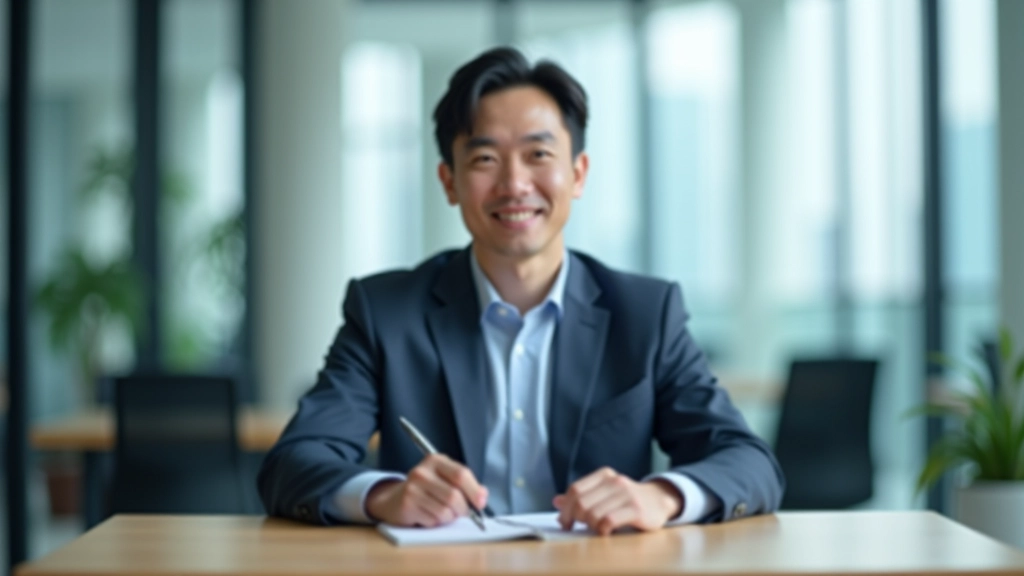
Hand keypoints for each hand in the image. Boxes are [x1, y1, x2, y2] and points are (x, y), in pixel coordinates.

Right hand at [364, 454, 487, 526]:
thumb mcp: (445, 479)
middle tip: (461, 512)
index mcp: (436, 460)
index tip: (481, 503)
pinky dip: (436, 523)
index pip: (461, 474)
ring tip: (442, 513)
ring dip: (449, 518)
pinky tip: (429, 515)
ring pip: (445, 511)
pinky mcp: (407, 505)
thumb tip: (483, 496)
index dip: (474, 491)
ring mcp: (412, 488)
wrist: (393, 499)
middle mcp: (422, 472)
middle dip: (463, 509)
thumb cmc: (426, 489)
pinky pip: (433, 520)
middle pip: (454, 496)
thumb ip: (465, 485)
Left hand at [553, 467, 682, 535]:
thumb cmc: (627, 499)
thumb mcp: (604, 493)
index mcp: (604, 475)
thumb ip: (582, 497)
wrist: (659, 500)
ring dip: (591, 526)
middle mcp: (614, 481)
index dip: (566, 509)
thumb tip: (556, 501)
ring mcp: (626, 494)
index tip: (564, 522)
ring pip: (593, 514)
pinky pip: (608, 521)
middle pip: (581, 503)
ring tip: (597, 528)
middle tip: (582, 526)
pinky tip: (606, 531)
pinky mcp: (636, 508)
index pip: (575, 490)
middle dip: (578, 519)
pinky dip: (602, 530)